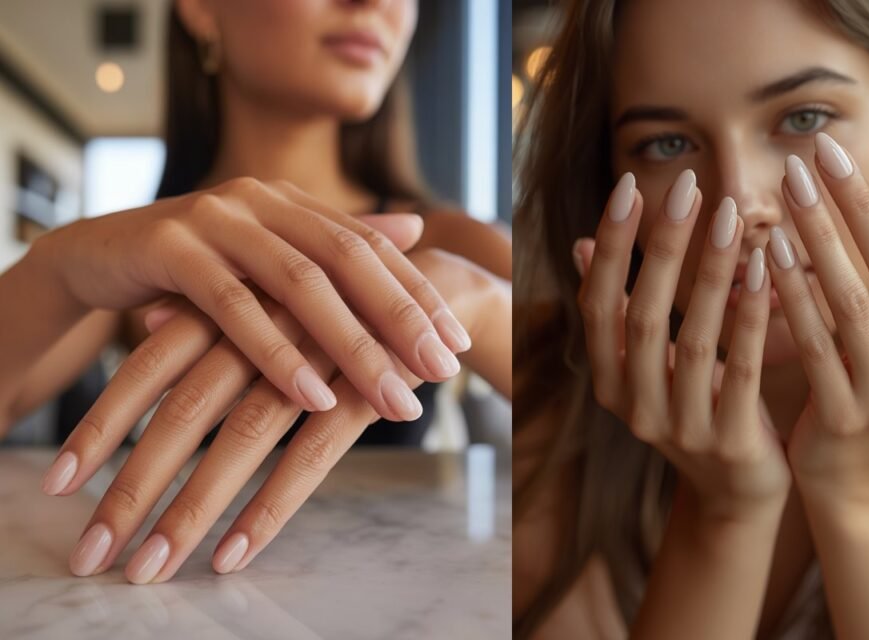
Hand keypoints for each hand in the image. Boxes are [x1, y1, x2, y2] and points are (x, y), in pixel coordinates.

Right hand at [37, 178, 470, 420]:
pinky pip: (232, 305)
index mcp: (292, 202)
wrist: (96, 256)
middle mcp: (262, 200)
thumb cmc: (195, 268)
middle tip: (445, 374)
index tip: (460, 345)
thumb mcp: (271, 257)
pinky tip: (313, 398)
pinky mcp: (169, 247)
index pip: (373, 247)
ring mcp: (215, 218)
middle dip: (402, 320)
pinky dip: (275, 354)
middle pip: (349, 260)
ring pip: (300, 284)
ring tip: (396, 401)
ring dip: (352, 347)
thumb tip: (417, 228)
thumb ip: (338, 245)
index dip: (419, 294)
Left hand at [46, 248, 499, 582]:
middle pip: (184, 413)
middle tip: (92, 554)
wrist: (436, 285)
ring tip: (148, 569)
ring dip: (189, 511)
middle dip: (132, 487)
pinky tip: (231, 556)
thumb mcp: (278, 293)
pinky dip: (267, 510)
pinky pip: (308, 459)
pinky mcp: (362, 393)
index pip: (148, 367)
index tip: (57, 487)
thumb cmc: (343, 296)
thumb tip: (150, 322)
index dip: (101, 427)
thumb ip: (214, 308)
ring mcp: (316, 361)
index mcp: (237, 301)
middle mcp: (267, 329)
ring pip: (239, 442)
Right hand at [575, 171, 789, 521]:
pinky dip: (750, 318)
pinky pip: (740, 371)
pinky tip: (765, 270)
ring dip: (711, 274)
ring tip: (732, 216)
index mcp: (607, 381)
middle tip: (687, 187)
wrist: (736, 492)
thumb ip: (618, 309)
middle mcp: (632, 406)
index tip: (630, 186)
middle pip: (641, 316)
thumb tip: (579, 245)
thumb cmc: (695, 406)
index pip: (597, 303)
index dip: (611, 245)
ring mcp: (679, 429)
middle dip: (661, 247)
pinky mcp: (728, 443)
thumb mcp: (648, 363)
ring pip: (691, 341)